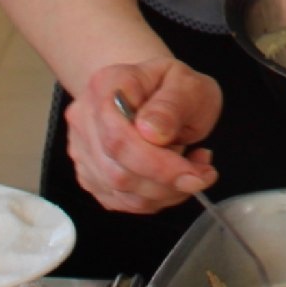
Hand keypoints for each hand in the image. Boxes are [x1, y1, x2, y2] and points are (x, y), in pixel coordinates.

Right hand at [67, 58, 220, 213]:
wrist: (158, 93)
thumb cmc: (173, 87)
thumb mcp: (188, 85)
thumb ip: (172, 105)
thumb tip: (152, 132)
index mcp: (106, 85)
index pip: (119, 137)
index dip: (156, 163)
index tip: (193, 171)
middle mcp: (85, 118)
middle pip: (117, 170)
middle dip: (166, 181)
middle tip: (202, 172)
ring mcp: (83, 148)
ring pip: (120, 191)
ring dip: (164, 192)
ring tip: (191, 168)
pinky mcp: (90, 174)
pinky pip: (121, 201)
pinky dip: (155, 198)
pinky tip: (172, 177)